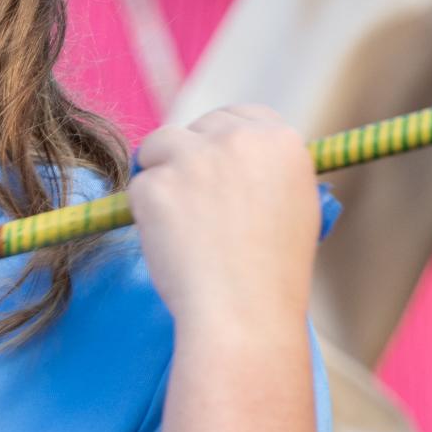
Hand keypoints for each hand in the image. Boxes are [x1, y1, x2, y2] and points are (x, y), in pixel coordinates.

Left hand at [128, 107, 319, 345]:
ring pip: (158, 146)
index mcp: (281, 141)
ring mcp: (195, 158)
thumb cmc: (271, 276)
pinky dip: (145, 214)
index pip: (241, 116)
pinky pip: (138, 187)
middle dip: (185, 156)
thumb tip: (237, 159)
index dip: (220, 139)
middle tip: (188, 204)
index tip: (210, 162)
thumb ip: (267, 173)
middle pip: (196, 126)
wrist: (243, 315)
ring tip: (180, 226)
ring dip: (160, 177)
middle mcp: (239, 139)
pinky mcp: (157, 183)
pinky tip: (170, 244)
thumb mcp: (293, 209)